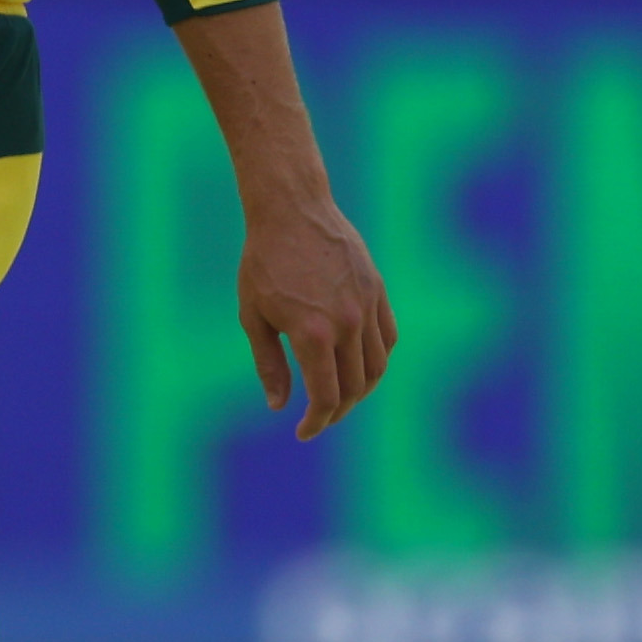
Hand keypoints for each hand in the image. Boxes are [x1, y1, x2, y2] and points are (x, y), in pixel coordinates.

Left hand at [240, 184, 393, 441]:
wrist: (292, 209)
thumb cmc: (263, 262)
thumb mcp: (254, 316)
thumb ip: (269, 364)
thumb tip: (280, 406)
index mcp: (313, 334)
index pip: (327, 397)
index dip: (317, 422)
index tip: (304, 432)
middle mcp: (347, 324)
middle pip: (355, 388)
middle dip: (337, 411)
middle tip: (319, 418)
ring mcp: (367, 306)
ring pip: (377, 366)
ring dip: (361, 390)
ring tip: (341, 397)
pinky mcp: (377, 290)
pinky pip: (387, 337)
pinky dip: (377, 359)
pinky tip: (359, 365)